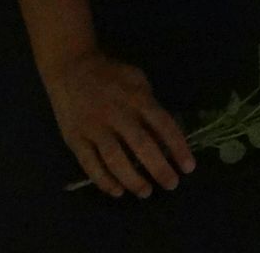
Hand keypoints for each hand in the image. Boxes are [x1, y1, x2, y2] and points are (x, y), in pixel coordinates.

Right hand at [46, 49, 195, 197]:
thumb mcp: (137, 80)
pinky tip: (117, 191)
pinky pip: (90, 165)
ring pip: (116, 160)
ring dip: (133, 180)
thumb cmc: (110, 74)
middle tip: (171, 185)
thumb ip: (150, 105)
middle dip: (159, 169)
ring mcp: (94, 127)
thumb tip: (164, 136)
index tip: (188, 167)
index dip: (178, 147)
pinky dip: (104, 181)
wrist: (71, 67)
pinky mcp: (75, 138)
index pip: (163, 125)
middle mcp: (117, 114)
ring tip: (146, 192)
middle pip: (142, 146)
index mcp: (137, 98)